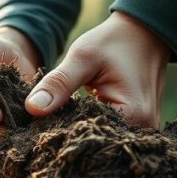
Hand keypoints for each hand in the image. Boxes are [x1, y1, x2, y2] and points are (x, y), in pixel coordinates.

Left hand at [25, 12, 168, 127]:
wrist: (144, 33)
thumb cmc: (115, 41)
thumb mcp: (83, 57)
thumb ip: (58, 84)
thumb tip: (32, 109)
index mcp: (134, 114)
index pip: (89, 136)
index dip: (62, 133)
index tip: (37, 129)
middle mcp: (143, 129)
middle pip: (98, 144)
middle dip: (70, 137)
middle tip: (42, 130)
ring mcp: (143, 130)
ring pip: (103, 141)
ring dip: (81, 133)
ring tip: (57, 125)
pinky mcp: (138, 126)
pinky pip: (110, 134)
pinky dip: (91, 128)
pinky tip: (74, 121)